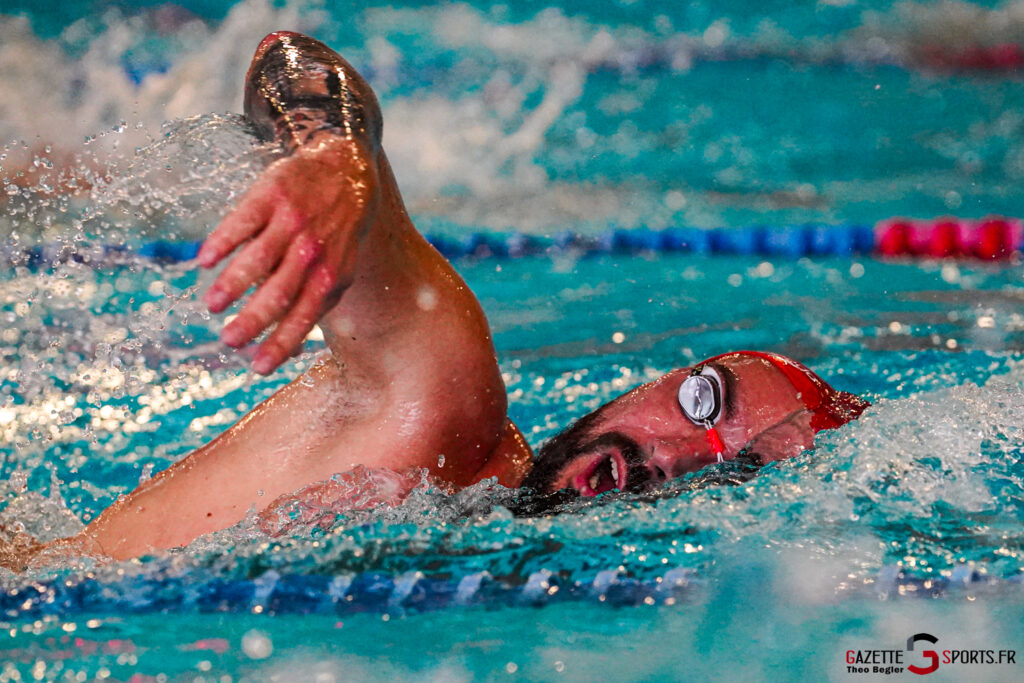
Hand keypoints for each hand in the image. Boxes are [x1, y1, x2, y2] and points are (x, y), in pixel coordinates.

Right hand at [197, 138, 378, 373]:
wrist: (346, 165)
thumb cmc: (338, 230)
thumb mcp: (340, 268)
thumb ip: (317, 303)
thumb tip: (292, 350)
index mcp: (330, 274)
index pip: (305, 316)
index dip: (282, 343)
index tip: (258, 368)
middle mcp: (312, 250)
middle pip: (279, 292)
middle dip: (253, 320)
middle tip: (229, 340)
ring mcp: (293, 221)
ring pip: (258, 258)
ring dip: (233, 284)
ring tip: (212, 306)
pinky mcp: (272, 193)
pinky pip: (242, 221)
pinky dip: (223, 241)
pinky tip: (204, 261)